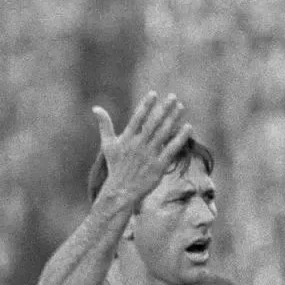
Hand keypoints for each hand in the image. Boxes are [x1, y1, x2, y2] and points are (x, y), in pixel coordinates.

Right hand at [92, 91, 192, 205]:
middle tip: (173, 96)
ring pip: (163, 134)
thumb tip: (95, 108)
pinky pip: (172, 149)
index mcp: (127, 139)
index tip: (154, 94)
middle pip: (153, 123)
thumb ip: (104, 125)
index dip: (146, 105)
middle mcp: (138, 145)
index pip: (137, 118)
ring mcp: (149, 155)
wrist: (121, 191)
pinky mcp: (159, 166)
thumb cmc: (115, 167)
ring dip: (173, 119)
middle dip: (163, 109)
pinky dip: (180, 138)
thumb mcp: (107, 145)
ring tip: (181, 107)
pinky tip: (188, 127)